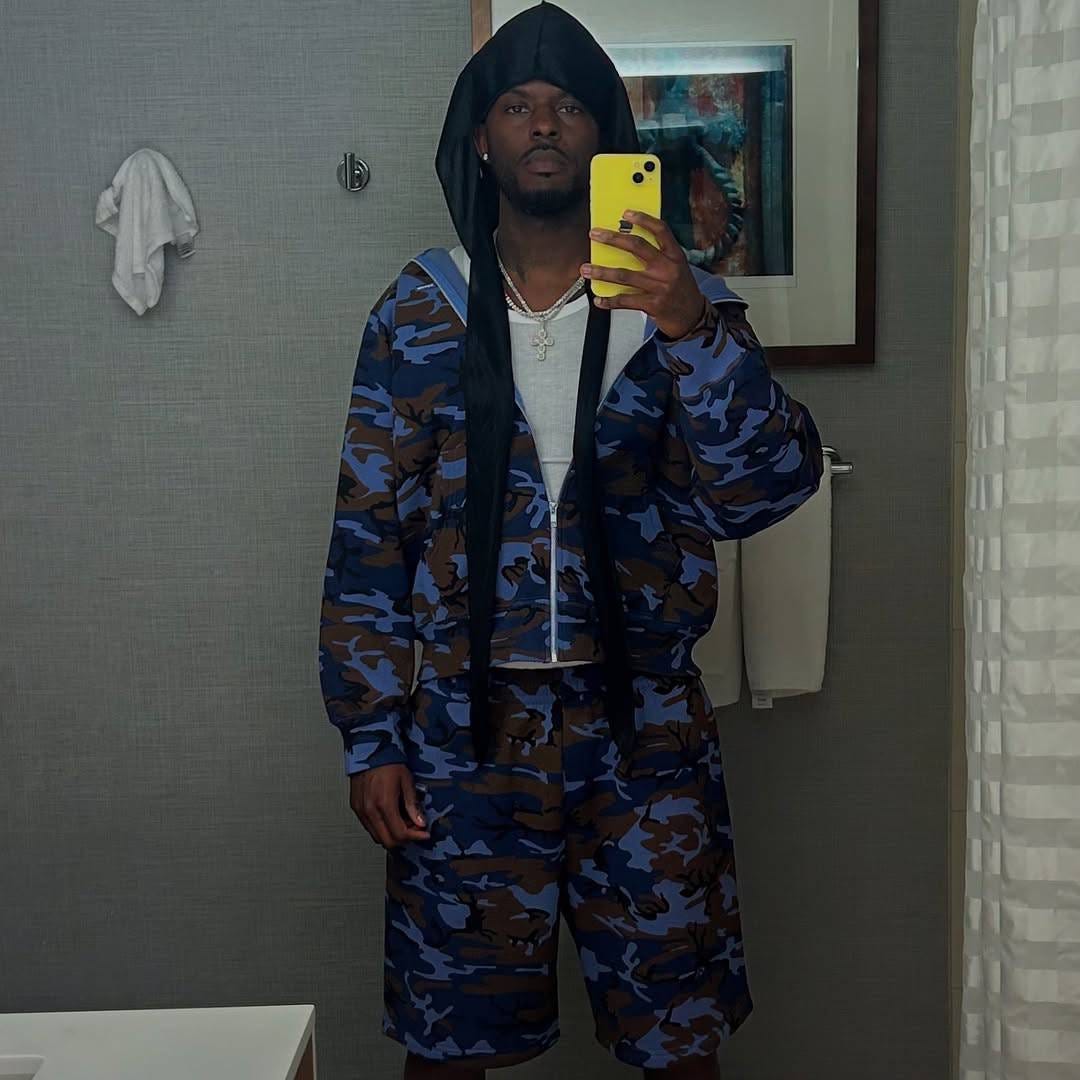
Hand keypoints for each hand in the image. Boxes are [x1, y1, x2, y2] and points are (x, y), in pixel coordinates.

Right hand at [350, 764, 429, 848]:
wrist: (369, 751)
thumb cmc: (388, 763)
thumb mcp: (407, 782)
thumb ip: (413, 805)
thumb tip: (420, 822)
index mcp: (384, 804)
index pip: (400, 834)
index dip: (415, 837)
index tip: (424, 833)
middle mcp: (370, 811)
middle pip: (388, 841)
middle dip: (404, 839)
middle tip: (414, 829)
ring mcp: (361, 811)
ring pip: (377, 837)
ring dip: (392, 835)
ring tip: (403, 822)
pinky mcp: (356, 809)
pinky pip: (369, 828)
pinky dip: (381, 829)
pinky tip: (390, 818)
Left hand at [582, 210, 707, 338]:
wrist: (693, 316)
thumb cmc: (680, 289)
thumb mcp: (677, 268)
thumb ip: (658, 256)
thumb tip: (626, 244)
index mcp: (675, 256)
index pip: (661, 231)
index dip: (643, 219)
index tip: (626, 213)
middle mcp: (667, 269)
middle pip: (637, 247)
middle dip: (613, 239)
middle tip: (595, 234)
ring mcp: (659, 287)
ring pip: (625, 275)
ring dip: (602, 272)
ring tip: (586, 269)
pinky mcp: (652, 305)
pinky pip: (625, 301)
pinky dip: (610, 301)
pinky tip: (599, 300)